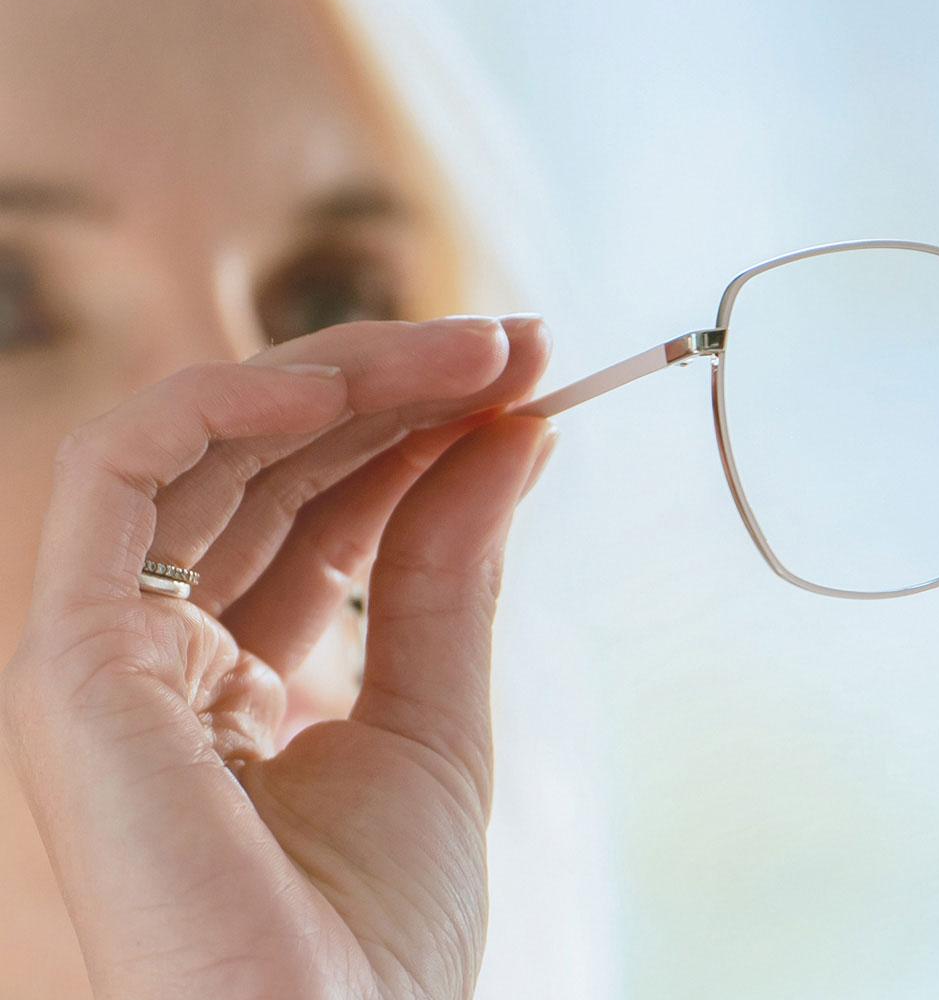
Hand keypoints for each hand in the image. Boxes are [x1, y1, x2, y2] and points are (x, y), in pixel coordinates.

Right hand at [0, 315, 556, 998]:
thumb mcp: (437, 721)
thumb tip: (513, 432)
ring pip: (206, 448)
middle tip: (517, 346)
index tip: (525, 382)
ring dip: (342, 376)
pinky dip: (222, 402)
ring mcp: (105, 656)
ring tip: (475, 353)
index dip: (417, 436)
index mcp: (230, 687)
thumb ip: (450, 571)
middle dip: (396, 390)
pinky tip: (342, 381)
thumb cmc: (376, 941)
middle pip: (269, 468)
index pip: (320, 513)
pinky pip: (117, 473)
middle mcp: (158, 659)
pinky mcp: (67, 659)